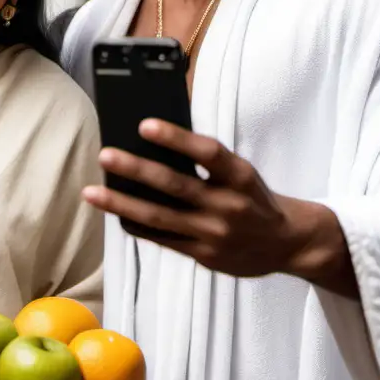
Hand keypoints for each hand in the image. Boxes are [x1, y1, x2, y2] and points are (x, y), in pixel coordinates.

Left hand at [82, 119, 354, 292]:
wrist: (288, 244)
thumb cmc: (253, 198)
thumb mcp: (241, 174)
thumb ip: (206, 163)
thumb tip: (154, 146)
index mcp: (240, 176)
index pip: (207, 152)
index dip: (176, 138)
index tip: (145, 124)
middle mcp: (228, 205)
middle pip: (175, 185)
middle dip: (136, 169)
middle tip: (105, 154)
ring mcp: (214, 233)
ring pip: (159, 218)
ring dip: (121, 203)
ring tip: (92, 192)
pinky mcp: (203, 255)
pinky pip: (161, 239)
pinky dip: (135, 224)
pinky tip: (114, 213)